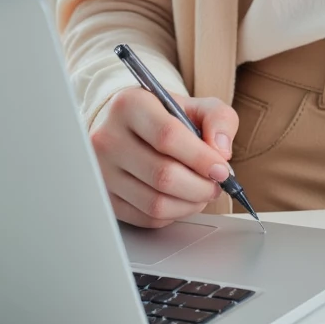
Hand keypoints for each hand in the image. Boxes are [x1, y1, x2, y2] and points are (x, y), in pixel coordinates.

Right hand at [91, 88, 239, 228]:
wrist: (130, 127)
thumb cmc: (166, 116)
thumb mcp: (197, 105)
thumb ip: (219, 119)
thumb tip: (221, 151)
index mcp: (130, 105)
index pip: (167, 136)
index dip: (201, 158)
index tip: (221, 169)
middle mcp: (108, 138)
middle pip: (163, 175)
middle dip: (200, 186)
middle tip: (216, 184)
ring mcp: (102, 172)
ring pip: (155, 203)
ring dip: (189, 204)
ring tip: (202, 192)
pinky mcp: (106, 198)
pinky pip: (146, 218)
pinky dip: (173, 214)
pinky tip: (181, 199)